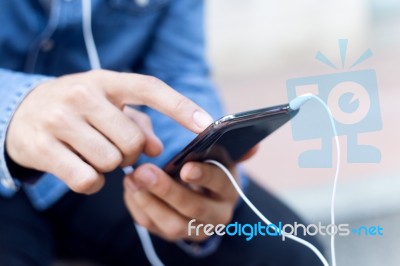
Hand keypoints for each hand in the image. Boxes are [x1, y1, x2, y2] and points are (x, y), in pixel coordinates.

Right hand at [6, 70, 212, 193]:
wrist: (21, 113)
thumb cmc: (78, 110)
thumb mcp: (108, 106)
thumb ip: (139, 124)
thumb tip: (158, 149)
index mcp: (105, 81)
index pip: (150, 89)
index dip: (181, 107)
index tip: (207, 124)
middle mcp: (82, 94)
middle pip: (133, 142)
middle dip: (131, 154)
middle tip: (118, 149)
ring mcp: (59, 120)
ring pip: (111, 163)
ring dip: (110, 167)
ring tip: (95, 154)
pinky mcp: (41, 147)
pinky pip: (87, 180)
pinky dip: (92, 182)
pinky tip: (82, 169)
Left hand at [123, 161, 243, 241]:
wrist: (201, 193)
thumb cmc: (208, 168)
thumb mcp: (220, 157)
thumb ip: (233, 149)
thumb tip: (255, 146)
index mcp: (229, 190)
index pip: (220, 183)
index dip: (204, 176)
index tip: (185, 168)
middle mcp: (216, 215)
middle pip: (193, 208)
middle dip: (167, 191)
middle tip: (144, 172)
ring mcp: (194, 229)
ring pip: (172, 224)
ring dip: (148, 201)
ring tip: (132, 179)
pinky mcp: (173, 235)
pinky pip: (153, 227)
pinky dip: (138, 208)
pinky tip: (130, 190)